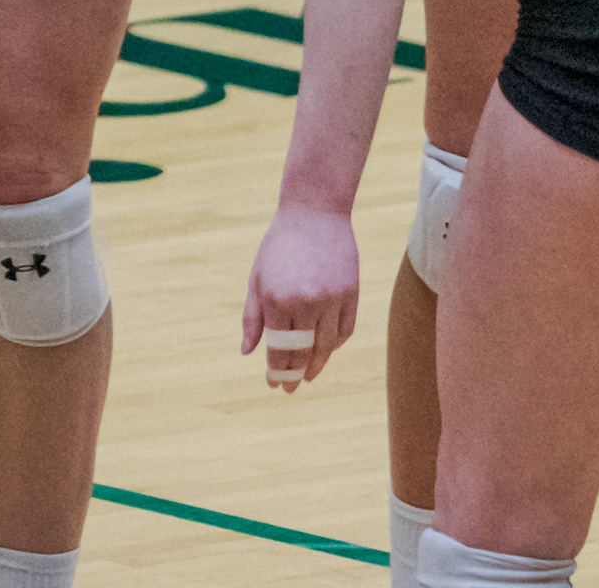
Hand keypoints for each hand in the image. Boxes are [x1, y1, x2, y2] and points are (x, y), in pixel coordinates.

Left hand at [242, 203, 361, 391]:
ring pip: (326, 346)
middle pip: (302, 353)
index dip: (275, 370)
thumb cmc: (279, 245)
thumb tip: (247, 353)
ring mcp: (331, 298)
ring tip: (308, 377)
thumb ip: (252, 317)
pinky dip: (335, 345)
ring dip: (316, 366)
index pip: (278, 349)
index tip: (273, 383)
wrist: (314, 211)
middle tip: (288, 388)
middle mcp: (305, 302)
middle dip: (293, 374)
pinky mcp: (350, 292)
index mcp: (277, 299)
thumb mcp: (258, 278)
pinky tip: (325, 352)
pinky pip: (345, 330)